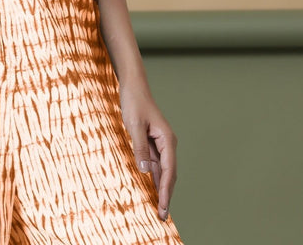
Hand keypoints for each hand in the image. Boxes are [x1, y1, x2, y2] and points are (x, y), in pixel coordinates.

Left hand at [119, 82, 177, 220]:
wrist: (133, 86)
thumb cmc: (134, 102)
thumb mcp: (134, 124)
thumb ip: (140, 147)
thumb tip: (145, 171)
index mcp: (167, 140)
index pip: (168, 171)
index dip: (165, 191)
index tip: (163, 208)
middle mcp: (167, 143)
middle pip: (169, 174)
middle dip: (166, 195)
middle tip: (162, 216)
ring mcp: (160, 143)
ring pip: (163, 170)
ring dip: (161, 188)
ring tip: (159, 207)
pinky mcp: (152, 142)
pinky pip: (155, 163)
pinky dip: (154, 177)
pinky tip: (152, 187)